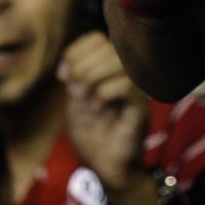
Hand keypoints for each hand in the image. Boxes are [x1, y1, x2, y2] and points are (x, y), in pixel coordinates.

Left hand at [60, 31, 156, 204]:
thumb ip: (73, 79)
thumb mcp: (74, 102)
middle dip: (82, 65)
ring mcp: (135, 87)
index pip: (95, 38)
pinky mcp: (140, 106)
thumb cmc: (92, 133)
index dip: (76, 51)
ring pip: (118, 61)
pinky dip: (105, 92)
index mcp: (108, 68)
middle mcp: (125, 73)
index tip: (64, 75)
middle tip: (75, 88)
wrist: (105, 166)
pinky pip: (127, 85)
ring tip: (85, 96)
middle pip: (106, 45)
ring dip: (93, 76)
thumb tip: (68, 65)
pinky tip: (99, 107)